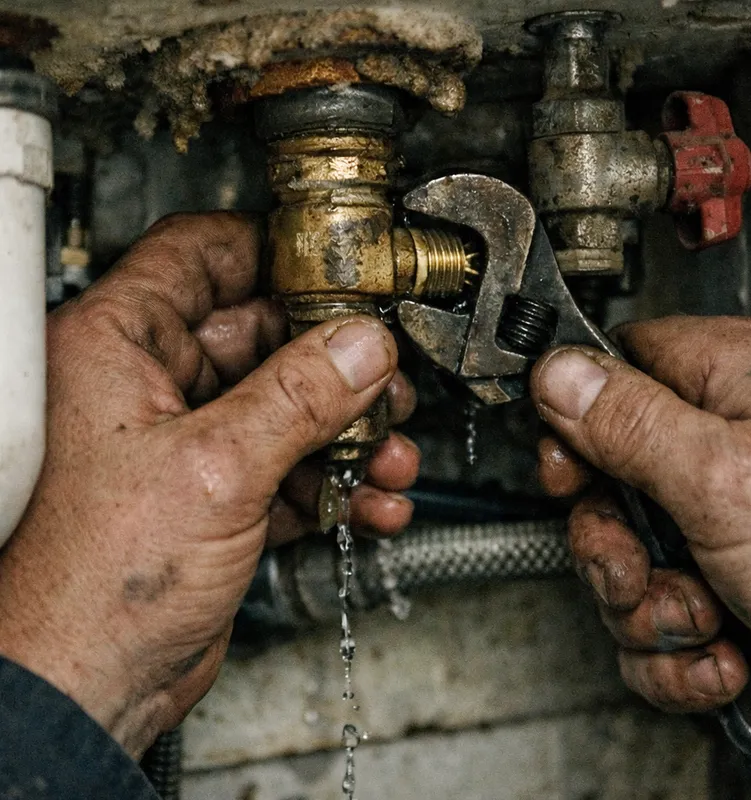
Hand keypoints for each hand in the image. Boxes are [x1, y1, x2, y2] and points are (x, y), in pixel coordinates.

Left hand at [0, 213, 419, 756]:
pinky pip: (292, 468)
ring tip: (391, 453)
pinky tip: (374, 502)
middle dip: (335, 362)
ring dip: (349, 432)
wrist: (89, 687)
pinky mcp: (219, 496)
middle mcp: (153, 388)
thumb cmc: (96, 583)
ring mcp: (189, 443)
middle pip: (262, 338)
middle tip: (387, 379)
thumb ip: (299, 398)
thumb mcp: (215, 469)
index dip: (272, 251)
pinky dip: (337, 483)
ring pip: (286, 408)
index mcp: (120, 348)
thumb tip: (361, 347)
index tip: (337, 263)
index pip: (200, 257)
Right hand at [530, 316, 750, 713]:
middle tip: (637, 572)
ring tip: (704, 624)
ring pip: (627, 560)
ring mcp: (722, 520)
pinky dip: (676, 653)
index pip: (606, 377)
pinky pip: (657, 615)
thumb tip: (556, 371)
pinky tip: (720, 659)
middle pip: (605, 483)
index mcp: (722, 383)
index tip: (568, 478)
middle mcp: (720, 445)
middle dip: (610, 548)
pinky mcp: (726, 583)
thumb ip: (628, 421)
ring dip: (649, 612)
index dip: (573, 428)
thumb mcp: (726, 477)